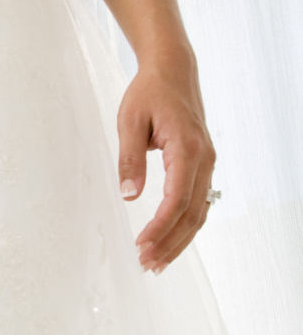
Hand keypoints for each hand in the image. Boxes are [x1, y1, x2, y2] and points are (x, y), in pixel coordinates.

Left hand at [117, 49, 215, 271]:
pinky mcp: (202, 165)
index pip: (176, 200)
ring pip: (199, 212)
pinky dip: (185, 225)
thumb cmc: (149, 92)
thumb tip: (128, 195)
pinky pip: (198, 202)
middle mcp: (205, 159)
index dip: (159, 227)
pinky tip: (169, 241)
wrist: (173, 70)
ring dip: (179, 240)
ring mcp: (207, 163)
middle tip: (146, 264)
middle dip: (169, 242)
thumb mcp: (130, 121)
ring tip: (156, 262)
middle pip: (192, 214)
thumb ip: (129, 159)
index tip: (141, 246)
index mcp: (188, 149)